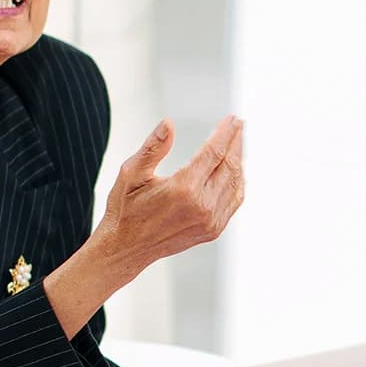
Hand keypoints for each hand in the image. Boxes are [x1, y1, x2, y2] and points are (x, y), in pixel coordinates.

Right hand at [94, 116, 245, 275]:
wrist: (126, 248)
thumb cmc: (125, 209)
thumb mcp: (131, 173)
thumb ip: (153, 148)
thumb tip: (168, 123)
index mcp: (183, 188)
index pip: (214, 152)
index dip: (225, 133)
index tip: (232, 118)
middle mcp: (202, 206)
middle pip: (230, 165)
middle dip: (236, 142)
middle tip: (239, 124)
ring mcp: (211, 220)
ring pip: (236, 183)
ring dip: (239, 160)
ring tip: (238, 142)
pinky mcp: (213, 230)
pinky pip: (234, 201)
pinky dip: (238, 182)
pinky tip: (235, 170)